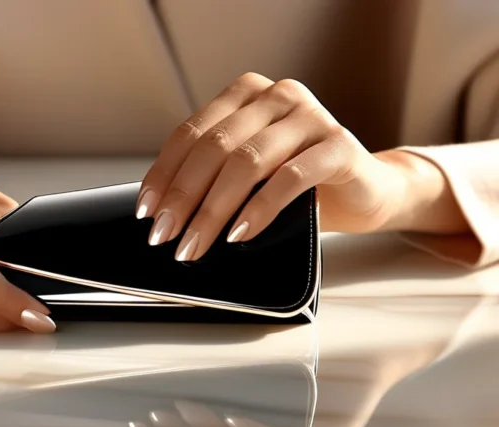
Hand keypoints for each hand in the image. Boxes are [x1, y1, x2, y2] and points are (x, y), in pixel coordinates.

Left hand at [136, 72, 415, 260]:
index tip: (147, 211)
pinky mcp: (339, 145)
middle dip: (183, 197)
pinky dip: (258, 209)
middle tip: (164, 236)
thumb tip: (164, 215)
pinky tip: (239, 234)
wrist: (366, 191)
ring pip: (247, 162)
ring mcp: (311, 117)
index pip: (191, 133)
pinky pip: (290, 178)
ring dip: (213, 210)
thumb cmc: (300, 185)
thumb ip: (215, 176)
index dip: (164, 174)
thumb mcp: (249, 174)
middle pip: (214, 147)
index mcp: (246, 95)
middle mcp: (277, 97)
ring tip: (195, 243)